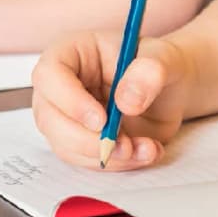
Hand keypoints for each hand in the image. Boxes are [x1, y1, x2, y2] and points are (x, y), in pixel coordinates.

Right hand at [31, 31, 190, 170]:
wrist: (168, 91)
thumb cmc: (158, 66)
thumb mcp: (163, 58)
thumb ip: (149, 73)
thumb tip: (127, 102)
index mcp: (71, 53)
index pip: (49, 74)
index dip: (70, 100)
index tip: (101, 120)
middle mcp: (60, 87)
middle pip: (49, 118)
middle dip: (86, 140)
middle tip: (124, 145)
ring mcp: (66, 118)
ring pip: (66, 146)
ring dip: (105, 155)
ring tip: (144, 148)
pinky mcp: (78, 142)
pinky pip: (86, 160)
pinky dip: (117, 163)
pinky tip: (145, 152)